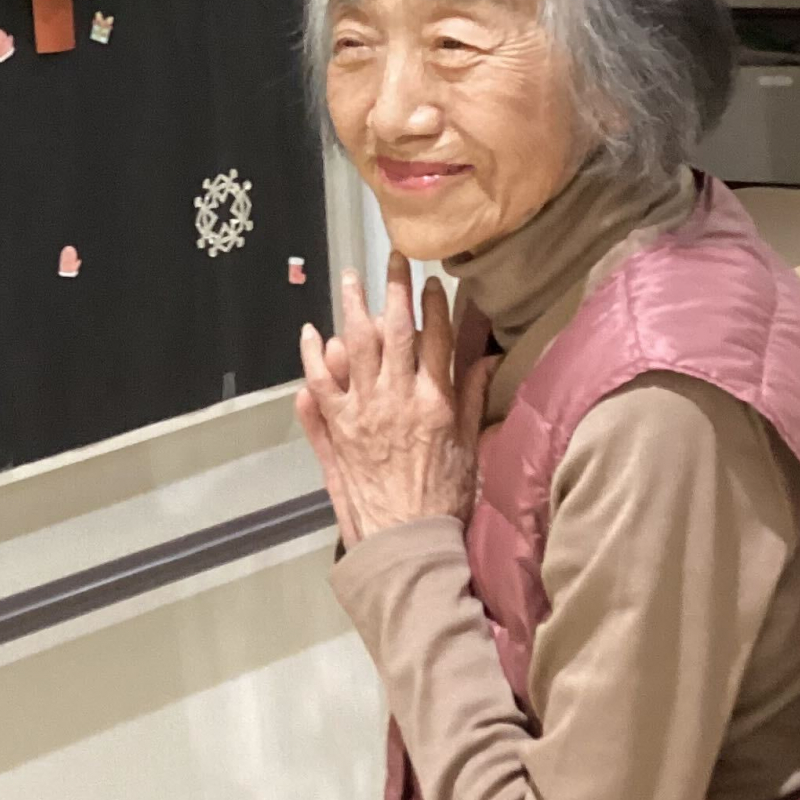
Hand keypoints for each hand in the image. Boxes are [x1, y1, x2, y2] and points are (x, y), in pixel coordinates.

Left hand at [296, 257, 496, 549]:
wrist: (406, 540)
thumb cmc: (443, 500)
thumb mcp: (468, 448)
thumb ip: (472, 400)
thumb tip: (487, 359)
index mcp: (435, 402)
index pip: (436, 341)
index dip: (434, 307)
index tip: (432, 281)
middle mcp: (398, 398)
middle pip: (395, 332)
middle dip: (394, 291)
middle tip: (392, 259)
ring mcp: (363, 411)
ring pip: (356, 346)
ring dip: (353, 308)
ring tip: (351, 279)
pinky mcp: (338, 428)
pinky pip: (321, 383)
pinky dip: (314, 356)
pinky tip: (312, 332)